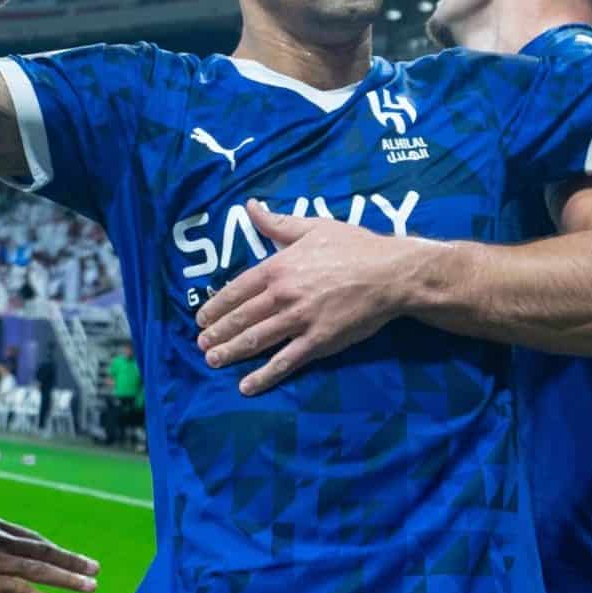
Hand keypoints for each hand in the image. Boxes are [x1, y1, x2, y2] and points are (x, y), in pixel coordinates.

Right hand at [0, 516, 98, 592]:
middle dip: (72, 561)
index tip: (68, 559)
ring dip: (69, 578)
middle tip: (95, 568)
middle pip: (45, 551)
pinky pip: (23, 590)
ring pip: (41, 569)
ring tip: (91, 585)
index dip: (53, 551)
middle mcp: (3, 541)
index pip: (33, 540)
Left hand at [196, 202, 420, 395]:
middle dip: (217, 333)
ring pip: (256, 340)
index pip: (236, 290)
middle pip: (241, 317)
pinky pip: (285, 361)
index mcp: (278, 267)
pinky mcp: (318, 341)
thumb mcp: (313, 226)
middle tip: (202, 345)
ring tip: (213, 361)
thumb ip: (277, 223)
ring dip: (231, 352)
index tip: (202, 318)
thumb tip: (250, 206)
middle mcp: (282, 295)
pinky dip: (264, 375)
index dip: (216, 306)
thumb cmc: (354, 246)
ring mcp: (299, 320)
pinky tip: (246, 386)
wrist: (390, 274)